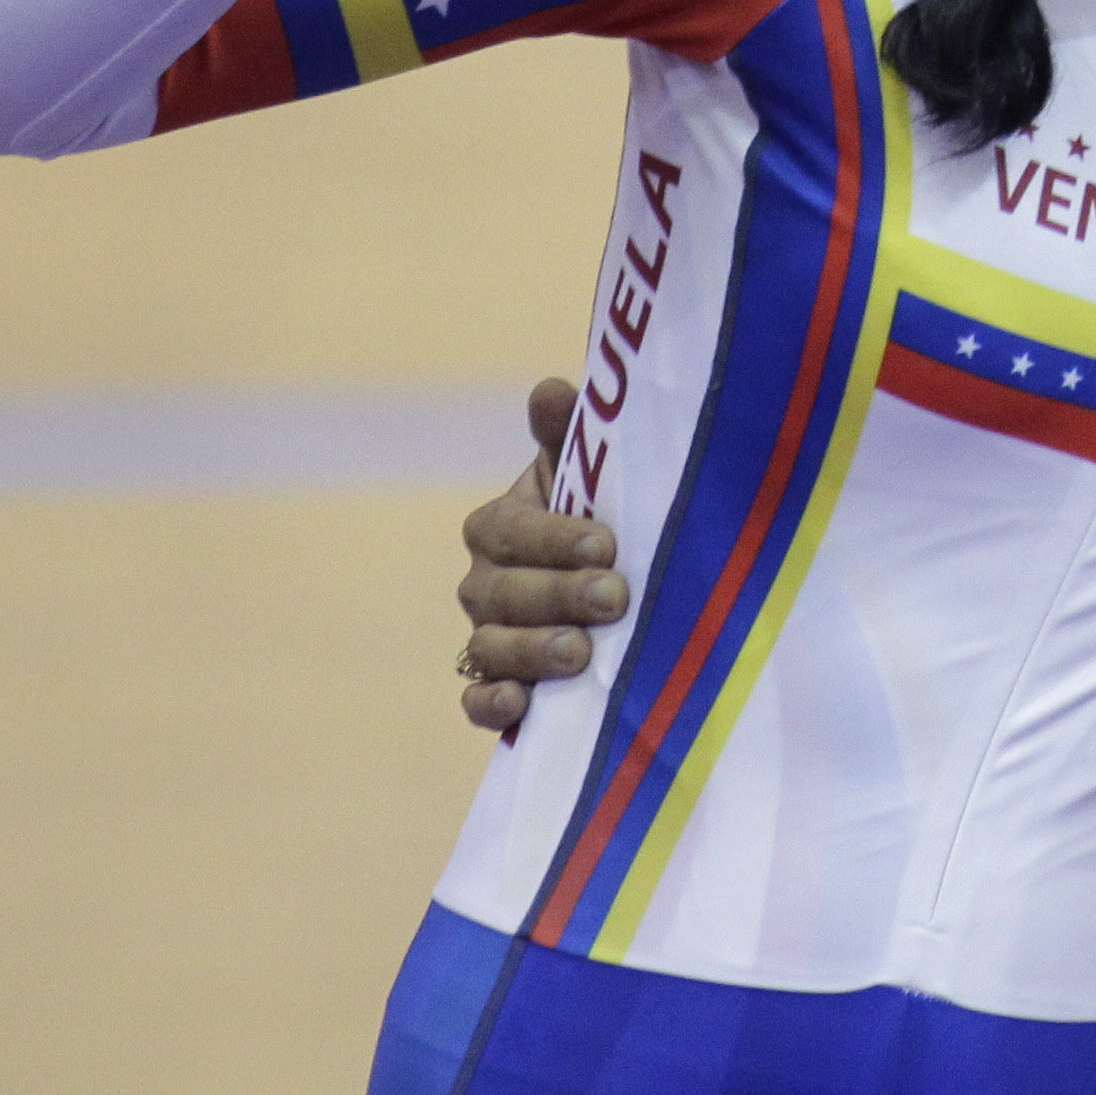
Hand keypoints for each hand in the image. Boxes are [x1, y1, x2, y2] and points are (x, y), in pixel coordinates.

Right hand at [455, 377, 629, 730]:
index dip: (555, 539)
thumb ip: (568, 436)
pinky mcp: (499, 686)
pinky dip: (492, 706)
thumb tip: (551, 389)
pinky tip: (521, 705)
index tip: (606, 545)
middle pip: (504, 595)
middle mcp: (485, 584)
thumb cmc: (603, 514)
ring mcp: (489, 637)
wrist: (619, 577)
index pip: (513, 532)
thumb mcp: (588, 474)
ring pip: (491, 649)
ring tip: (581, 654)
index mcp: (499, 526)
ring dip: (533, 653)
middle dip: (559, 596)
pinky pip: (476, 702)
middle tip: (615, 598)